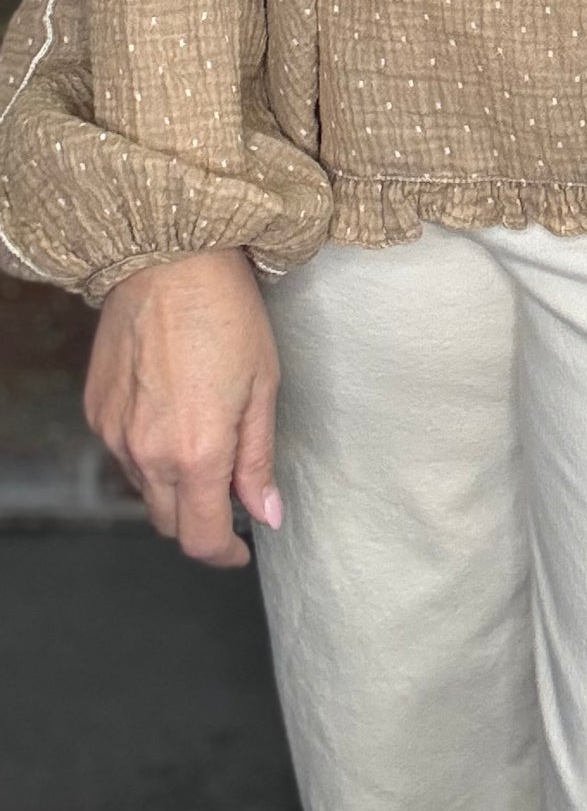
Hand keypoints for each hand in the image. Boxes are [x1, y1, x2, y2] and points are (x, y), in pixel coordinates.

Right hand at [83, 248, 283, 569]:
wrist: (168, 257)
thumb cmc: (226, 312)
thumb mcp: (263, 385)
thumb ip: (258, 458)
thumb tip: (265, 513)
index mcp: (196, 453)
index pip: (200, 538)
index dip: (223, 554)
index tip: (241, 547)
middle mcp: (147, 453)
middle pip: (169, 522)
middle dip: (200, 520)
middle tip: (230, 492)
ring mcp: (115, 434)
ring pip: (145, 489)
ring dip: (174, 486)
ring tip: (203, 440)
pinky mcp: (96, 410)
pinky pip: (123, 453)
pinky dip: (148, 453)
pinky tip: (171, 413)